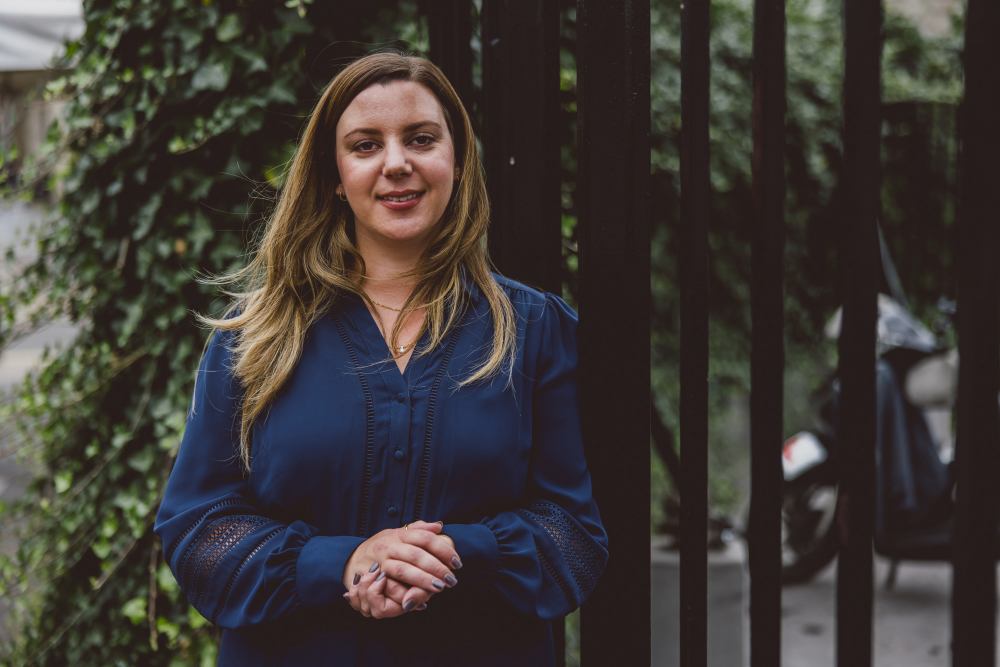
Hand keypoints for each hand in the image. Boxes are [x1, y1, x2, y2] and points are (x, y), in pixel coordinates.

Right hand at [342, 521, 461, 618]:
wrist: (353, 558)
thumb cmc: (382, 546)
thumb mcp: (398, 533)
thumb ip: (418, 529)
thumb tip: (439, 526)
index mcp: (399, 534)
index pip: (425, 538)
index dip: (443, 549)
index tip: (457, 563)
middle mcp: (389, 546)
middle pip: (416, 555)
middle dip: (436, 568)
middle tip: (451, 579)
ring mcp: (380, 562)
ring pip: (403, 571)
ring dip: (422, 580)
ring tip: (439, 588)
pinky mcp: (373, 578)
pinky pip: (390, 587)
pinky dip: (405, 595)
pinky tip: (419, 602)